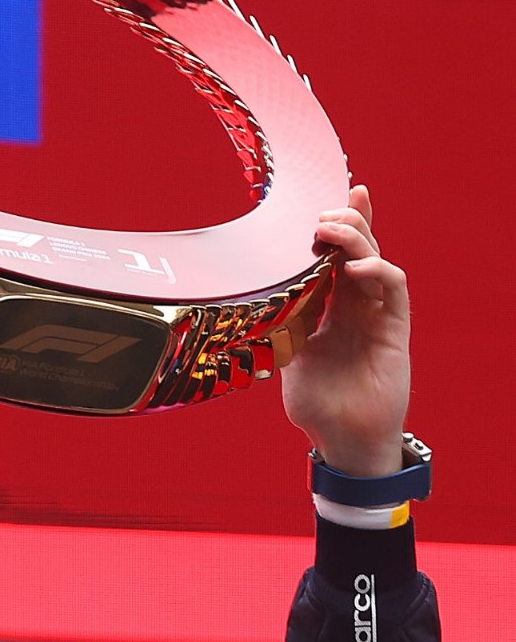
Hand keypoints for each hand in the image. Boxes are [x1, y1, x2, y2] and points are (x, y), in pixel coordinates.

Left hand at [281, 186, 409, 476]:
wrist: (341, 440)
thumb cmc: (317, 404)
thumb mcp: (287, 355)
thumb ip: (278, 324)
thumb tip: (245, 302)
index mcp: (332, 308)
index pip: (336, 257)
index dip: (337, 226)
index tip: (321, 201)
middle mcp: (357, 306)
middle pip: (360, 249)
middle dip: (345, 222)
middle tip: (321, 215)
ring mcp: (378, 315)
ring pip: (377, 260)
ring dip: (358, 239)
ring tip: (332, 230)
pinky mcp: (395, 331)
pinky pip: (395, 289)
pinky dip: (378, 271)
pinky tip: (355, 269)